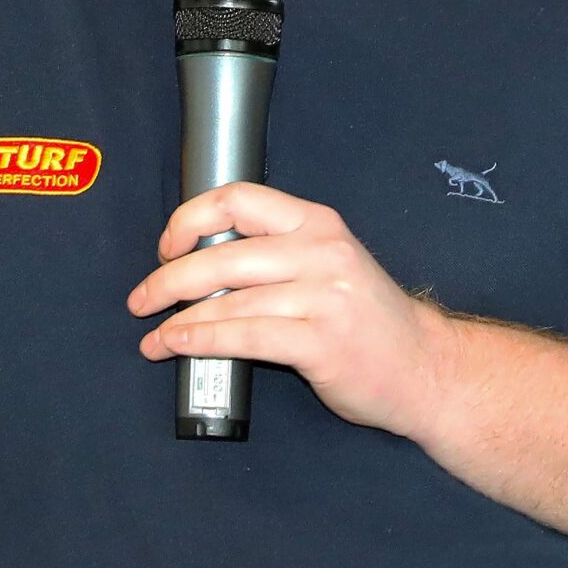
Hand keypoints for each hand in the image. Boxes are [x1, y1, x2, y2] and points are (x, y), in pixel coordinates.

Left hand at [126, 182, 458, 439]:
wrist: (426, 368)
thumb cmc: (367, 320)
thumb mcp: (328, 265)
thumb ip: (276, 254)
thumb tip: (197, 262)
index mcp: (318, 223)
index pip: (238, 199)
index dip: (190, 218)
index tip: (166, 245)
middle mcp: (321, 252)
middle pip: (222, 255)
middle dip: (168, 280)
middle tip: (141, 299)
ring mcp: (324, 298)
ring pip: (228, 301)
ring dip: (178, 321)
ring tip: (154, 336)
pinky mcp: (322, 343)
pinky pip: (244, 337)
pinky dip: (201, 342)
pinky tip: (179, 347)